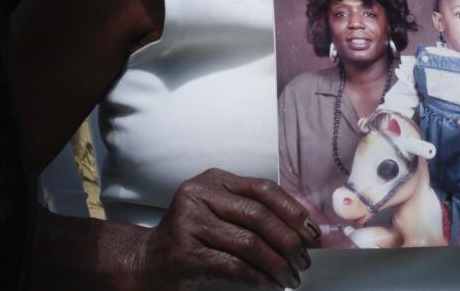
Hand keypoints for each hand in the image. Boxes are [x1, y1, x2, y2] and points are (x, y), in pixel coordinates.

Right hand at [127, 168, 320, 289]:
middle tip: (305, 259)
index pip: (263, 189)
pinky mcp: (185, 254)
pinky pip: (234, 266)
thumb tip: (302, 229)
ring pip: (249, 242)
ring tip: (292, 276)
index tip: (312, 231)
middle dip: (289, 240)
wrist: (146, 263)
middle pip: (258, 215)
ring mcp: (189, 223)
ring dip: (277, 263)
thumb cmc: (192, 239)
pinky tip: (271, 284)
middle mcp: (198, 196)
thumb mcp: (218, 213)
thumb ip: (251, 212)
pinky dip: (259, 277)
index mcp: (213, 180)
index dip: (292, 210)